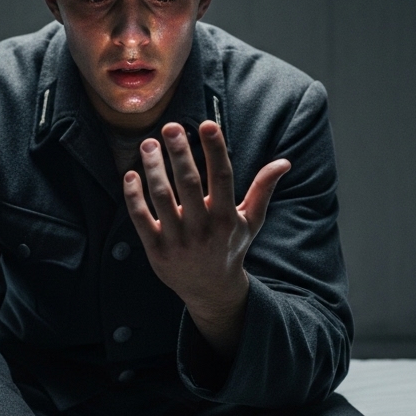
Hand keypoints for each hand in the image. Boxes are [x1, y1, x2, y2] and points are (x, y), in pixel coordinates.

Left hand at [123, 120, 290, 356]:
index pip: (222, 177)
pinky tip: (130, 175)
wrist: (211, 291)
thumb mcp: (251, 221)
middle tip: (170, 127)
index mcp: (227, 218)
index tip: (206, 125)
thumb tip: (284, 162)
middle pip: (189, 184)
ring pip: (162, 198)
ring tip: (148, 144)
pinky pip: (141, 219)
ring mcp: (178, 240)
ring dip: (154, 169)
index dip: (215, 150)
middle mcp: (203, 228)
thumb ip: (263, 189)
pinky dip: (134, 197)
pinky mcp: (156, 250)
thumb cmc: (231, 248)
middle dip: (179, 153)